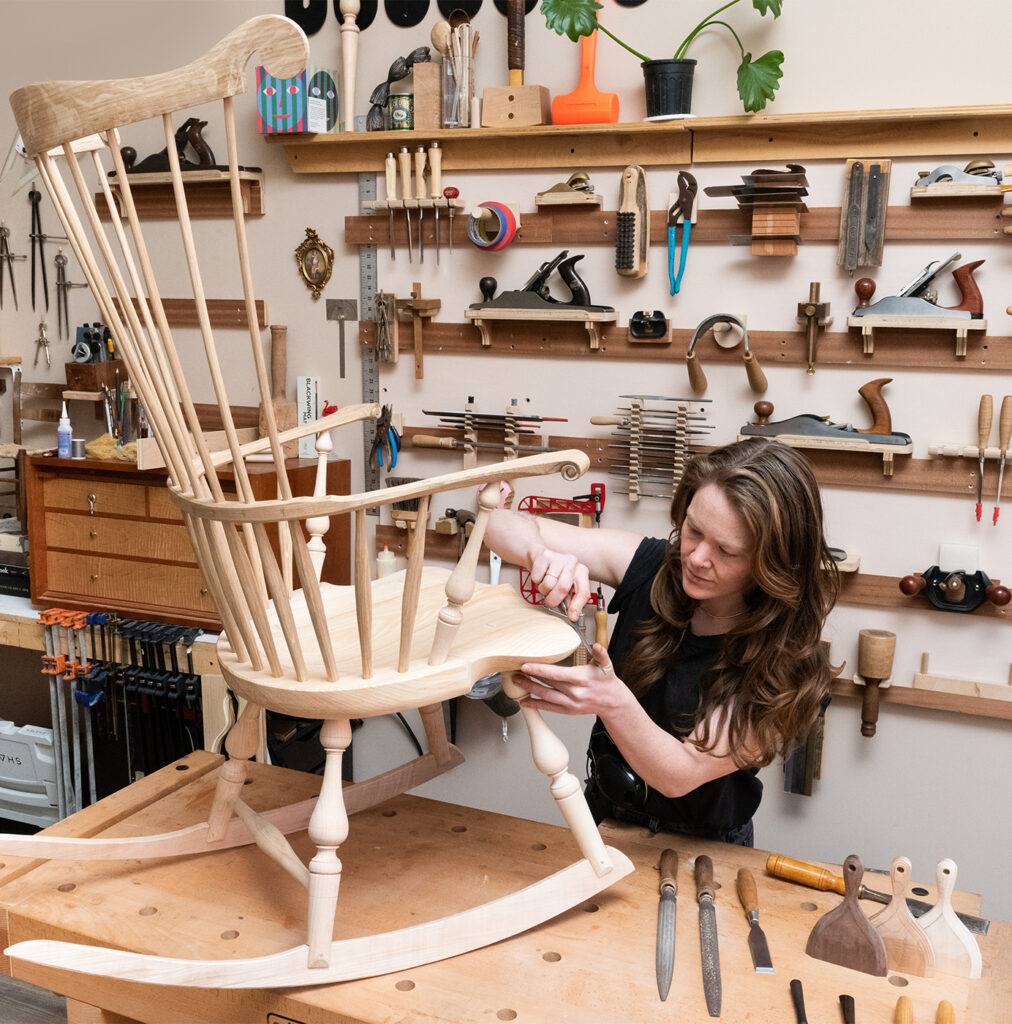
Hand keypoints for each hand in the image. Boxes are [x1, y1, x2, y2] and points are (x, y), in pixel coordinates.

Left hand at [511, 645, 630, 716]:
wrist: (612, 702)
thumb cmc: (606, 681)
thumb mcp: (606, 665)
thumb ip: (600, 654)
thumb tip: (597, 646)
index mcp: (582, 679)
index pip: (557, 674)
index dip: (540, 670)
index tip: (526, 666)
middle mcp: (575, 692)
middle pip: (548, 684)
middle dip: (530, 677)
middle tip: (514, 671)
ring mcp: (571, 703)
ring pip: (546, 696)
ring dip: (529, 689)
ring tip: (516, 681)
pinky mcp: (568, 711)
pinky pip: (549, 708)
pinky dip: (535, 704)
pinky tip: (524, 701)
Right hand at [529, 547, 591, 618]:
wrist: (539, 556)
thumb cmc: (554, 573)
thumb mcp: (565, 586)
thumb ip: (570, 599)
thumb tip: (572, 614)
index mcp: (581, 571)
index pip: (583, 591)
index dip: (577, 606)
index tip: (572, 616)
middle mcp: (572, 562)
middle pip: (563, 588)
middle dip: (554, 599)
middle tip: (550, 601)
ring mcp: (558, 557)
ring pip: (548, 584)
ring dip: (543, 589)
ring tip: (545, 584)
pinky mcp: (544, 555)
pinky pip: (537, 577)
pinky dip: (536, 580)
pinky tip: (540, 576)